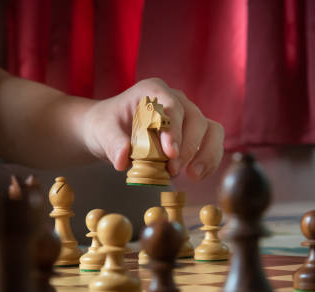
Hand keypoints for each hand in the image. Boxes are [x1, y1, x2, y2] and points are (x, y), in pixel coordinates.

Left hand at [82, 78, 224, 180]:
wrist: (110, 133)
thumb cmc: (107, 126)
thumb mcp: (102, 132)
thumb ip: (112, 143)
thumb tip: (123, 159)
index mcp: (152, 91)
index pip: (171, 105)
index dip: (174, 129)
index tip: (170, 153)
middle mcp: (174, 99)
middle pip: (194, 118)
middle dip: (188, 146)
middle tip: (173, 170)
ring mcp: (187, 116)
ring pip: (210, 130)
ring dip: (206, 154)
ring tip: (193, 175)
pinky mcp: (194, 134)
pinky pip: (212, 144)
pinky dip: (208, 161)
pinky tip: (196, 176)